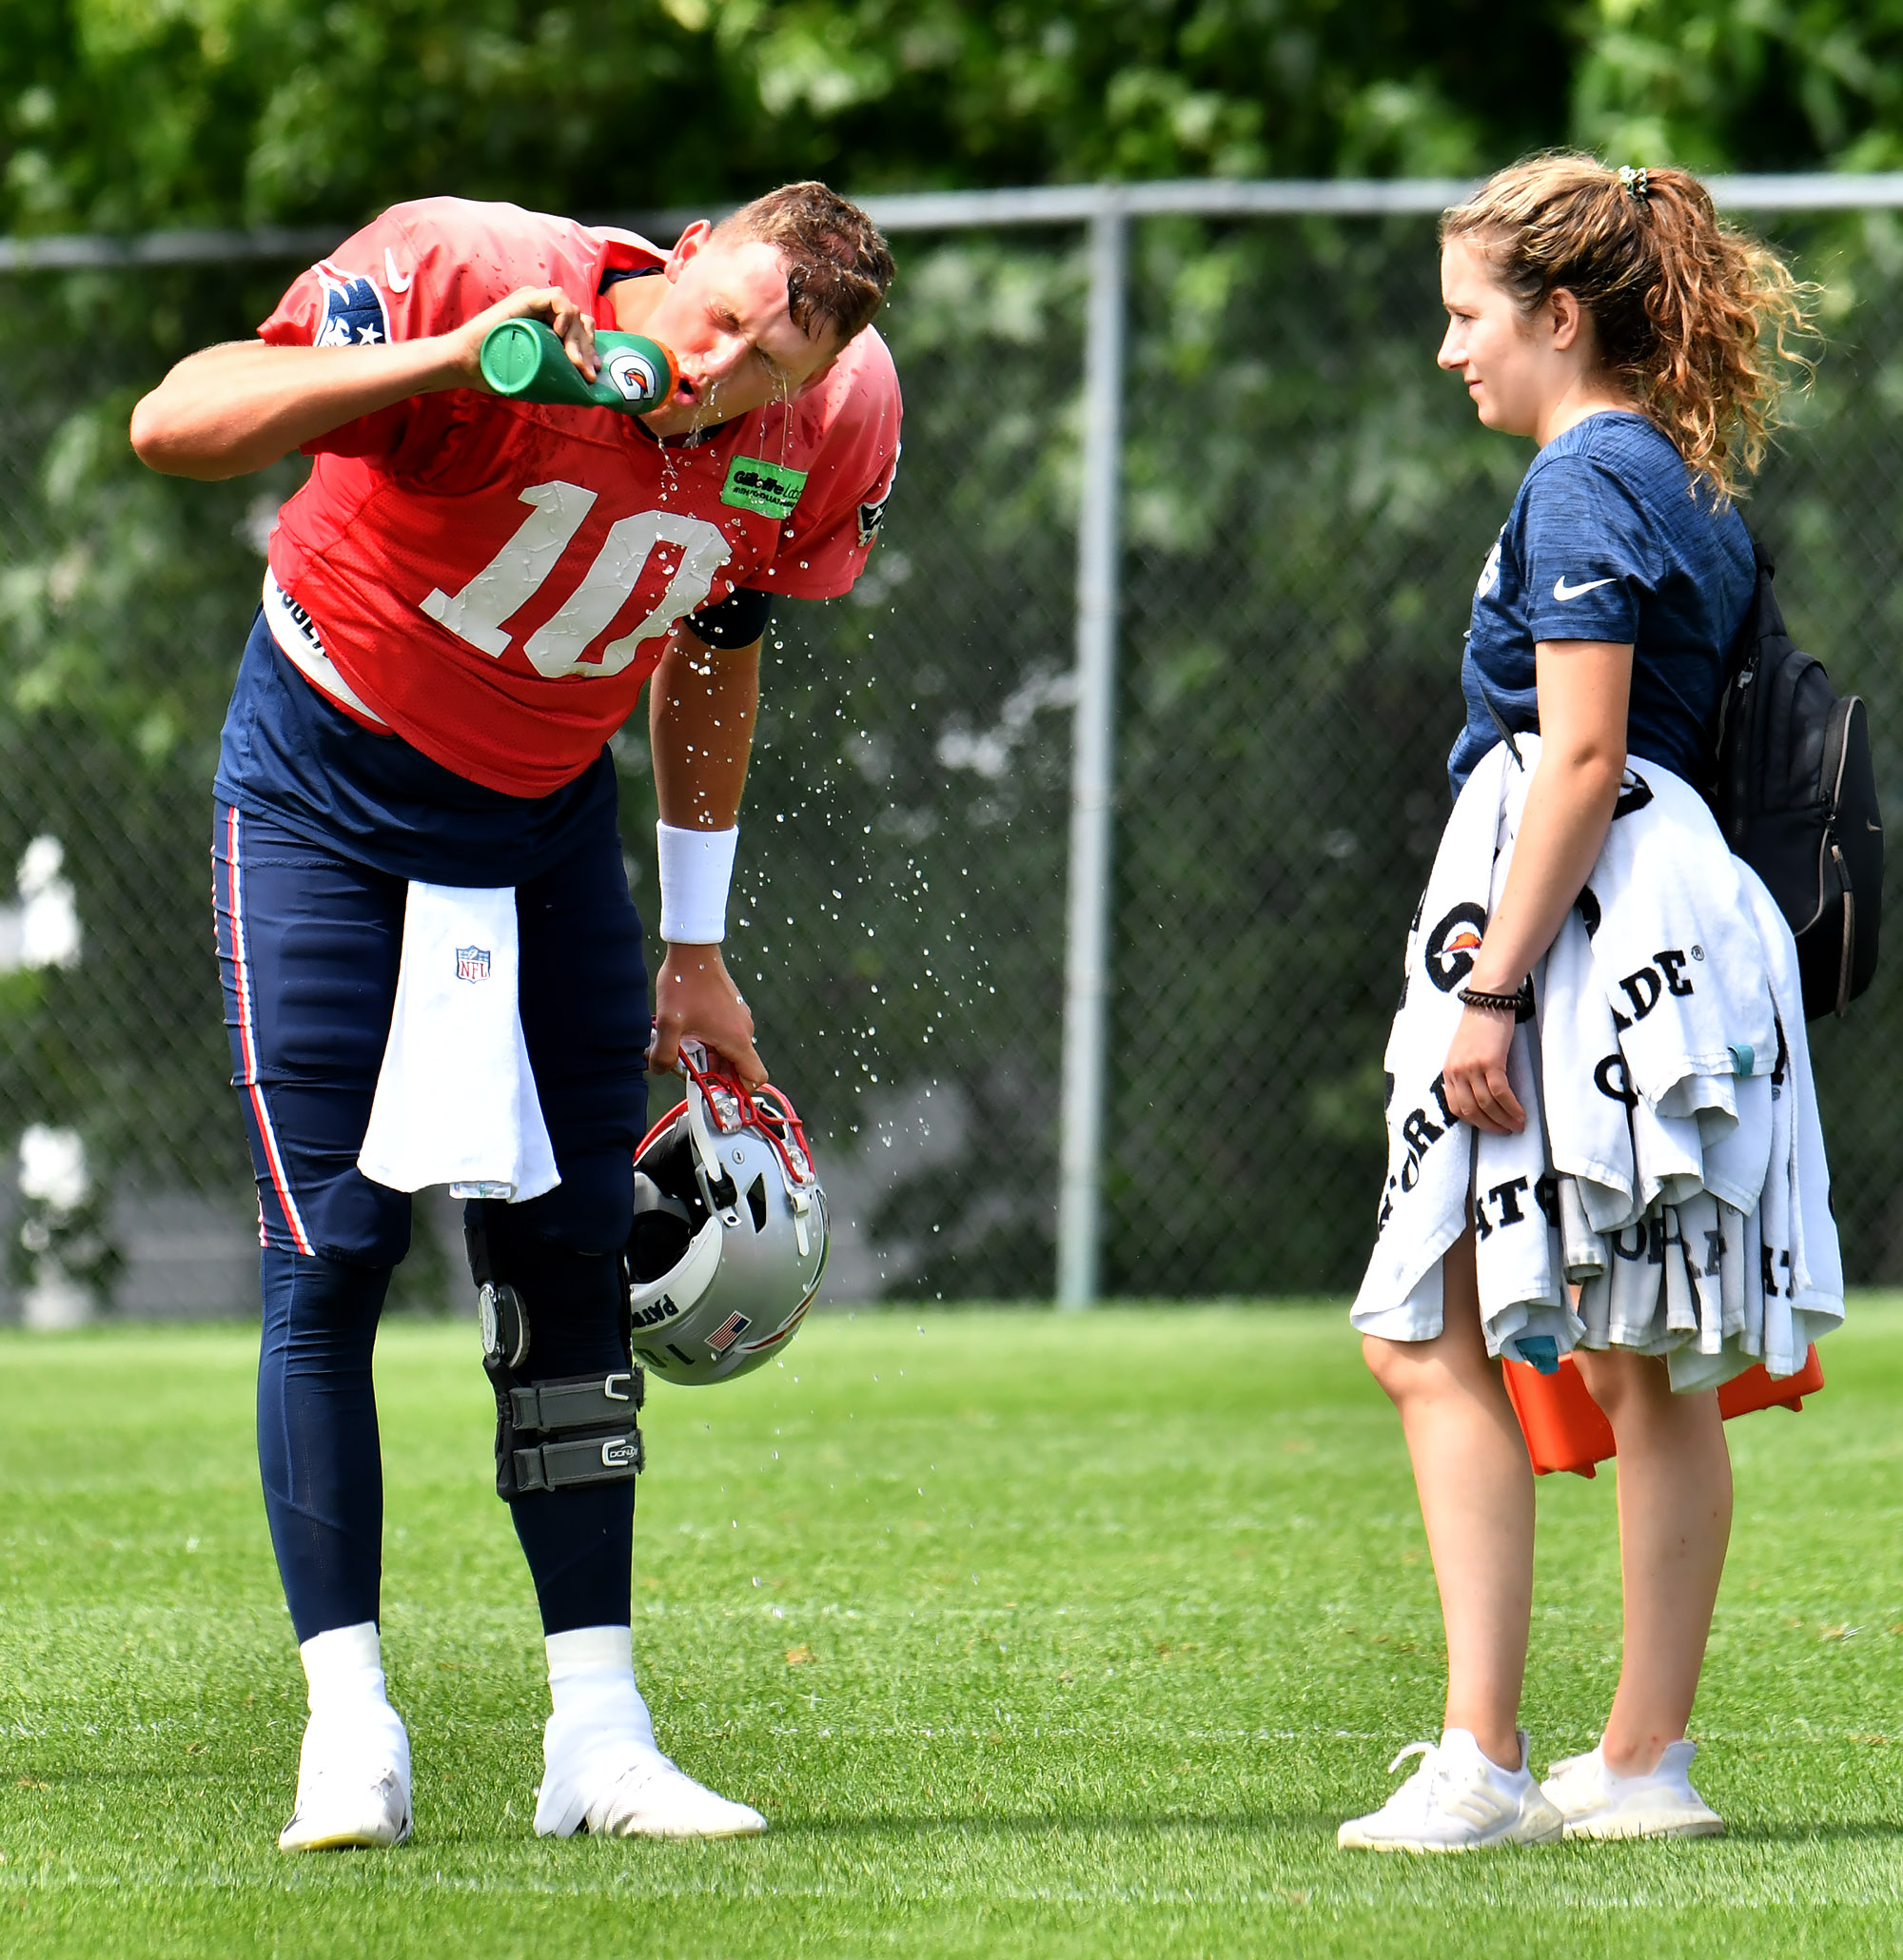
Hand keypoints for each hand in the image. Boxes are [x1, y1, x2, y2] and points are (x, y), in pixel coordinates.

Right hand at [437, 285, 601, 389]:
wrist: (466, 364)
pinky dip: (564, 315)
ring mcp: (535, 304)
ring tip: (571, 360)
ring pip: (573, 311)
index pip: (581, 330)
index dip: (590, 349)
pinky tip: (558, 336)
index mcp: (547, 327)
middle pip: (581, 321)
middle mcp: (544, 312)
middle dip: (587, 347)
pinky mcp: (525, 300)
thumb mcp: (536, 378)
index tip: (590, 372)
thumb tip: (590, 400)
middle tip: (584, 371)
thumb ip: (559, 382)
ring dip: (577, 337)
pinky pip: (556, 298)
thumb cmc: (497, 372)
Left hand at [648, 943, 766, 1088]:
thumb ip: (663, 1054)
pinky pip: (725, 1035)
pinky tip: (688, 1028)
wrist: (693, 949)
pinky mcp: (732, 1009)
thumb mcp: (668, 1023)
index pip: (755, 1077)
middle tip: (687, 1064)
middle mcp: (744, 1030)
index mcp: (736, 1039)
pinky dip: (709, 1039)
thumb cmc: (684, 983)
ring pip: (728, 1050)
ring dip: (708, 1054)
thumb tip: (658, 1070)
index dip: (738, 1089)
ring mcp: (740, 1018)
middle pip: (737, 1067)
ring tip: (683, 1043)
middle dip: (713, 1071)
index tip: (713, 1086)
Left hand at [1440, 1004, 1525, 1135]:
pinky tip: (1522, 1114)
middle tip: (1507, 1132)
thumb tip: (1480, 1095)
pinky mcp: (1489, 1062)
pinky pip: (1500, 1093)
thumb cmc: (1480, 1024)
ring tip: (1518, 1126)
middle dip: (1490, 1125)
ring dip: (1504, 1120)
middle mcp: (1456, 1071)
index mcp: (1448, 1070)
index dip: (1473, 1122)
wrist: (1487, 999)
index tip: (1489, 1127)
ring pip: (1487, 1105)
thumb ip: (1467, 1071)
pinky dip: (1512, 1107)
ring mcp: (1471, 1067)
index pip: (1455, 1107)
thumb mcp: (1466, 1051)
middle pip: (1470, 1110)